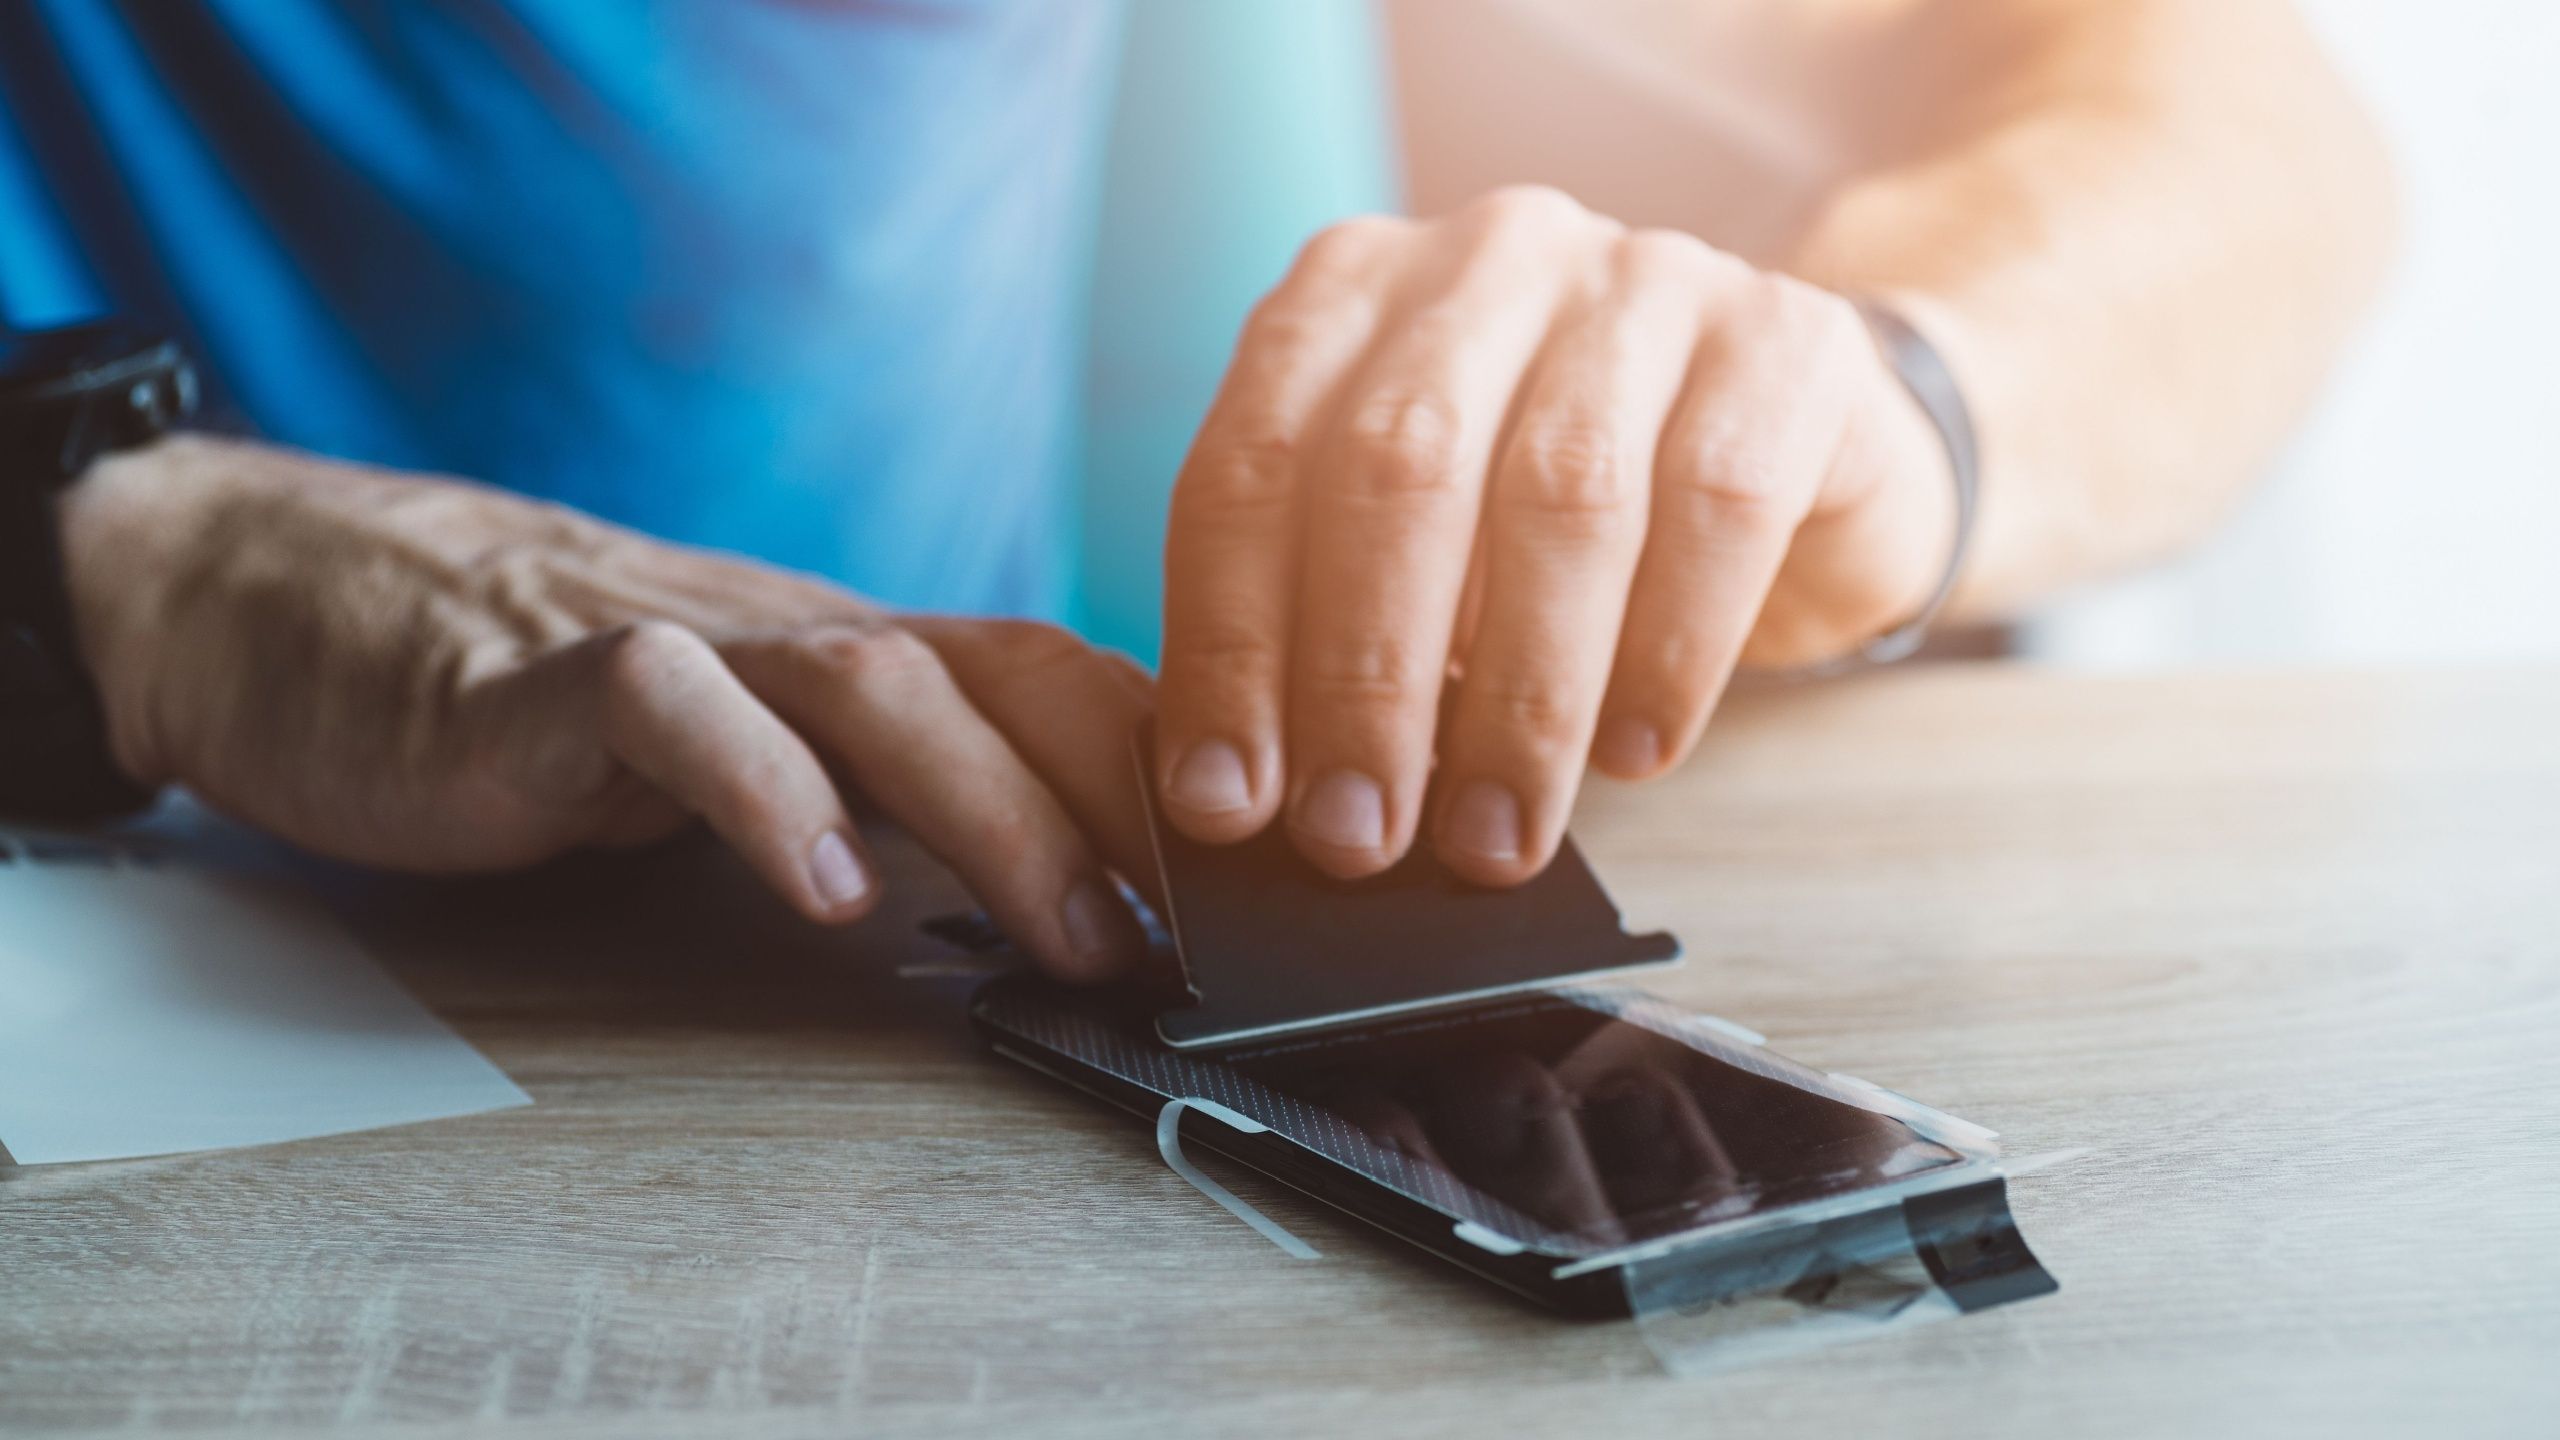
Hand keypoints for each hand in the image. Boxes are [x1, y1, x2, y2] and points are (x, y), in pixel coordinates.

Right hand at [58, 435, 1152, 979]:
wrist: (309, 596)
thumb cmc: (551, 691)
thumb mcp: (753, 743)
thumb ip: (879, 794)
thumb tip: (1058, 894)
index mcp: (860, 651)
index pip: (1064, 681)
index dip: (1181, 767)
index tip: (1273, 876)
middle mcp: (798, 629)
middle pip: (1013, 674)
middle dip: (1135, 801)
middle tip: (1215, 936)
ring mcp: (682, 637)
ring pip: (880, 686)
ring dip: (1000, 811)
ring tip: (1074, 932)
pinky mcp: (551, 677)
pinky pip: (676, 713)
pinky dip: (765, 795)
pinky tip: (826, 893)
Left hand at [1155, 185, 1955, 883]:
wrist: (1798, 463)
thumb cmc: (1559, 531)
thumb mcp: (1420, 561)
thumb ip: (1330, 632)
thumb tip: (1250, 799)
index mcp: (1353, 291)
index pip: (1251, 467)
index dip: (1228, 645)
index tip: (1226, 802)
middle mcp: (1489, 256)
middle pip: (1395, 467)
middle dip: (1364, 679)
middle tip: (1357, 838)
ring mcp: (1647, 278)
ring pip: (1559, 492)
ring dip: (1519, 697)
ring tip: (1495, 833)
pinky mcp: (1789, 337)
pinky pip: (1718, 504)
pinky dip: (1667, 651)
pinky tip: (1635, 752)